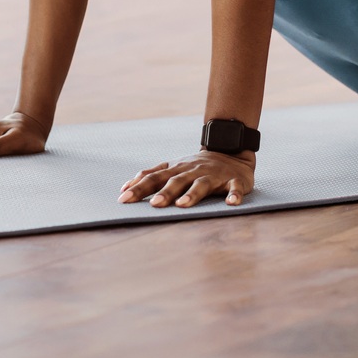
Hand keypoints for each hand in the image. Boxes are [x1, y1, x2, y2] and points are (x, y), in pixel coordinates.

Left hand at [119, 149, 254, 207]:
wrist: (231, 152)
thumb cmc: (195, 167)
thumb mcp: (172, 168)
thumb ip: (150, 176)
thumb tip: (124, 188)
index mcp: (177, 170)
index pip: (154, 178)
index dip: (139, 188)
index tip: (123, 199)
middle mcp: (193, 171)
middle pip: (177, 181)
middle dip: (165, 193)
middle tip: (154, 204)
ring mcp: (214, 175)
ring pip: (202, 184)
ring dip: (192, 194)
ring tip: (183, 205)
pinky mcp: (234, 180)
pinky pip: (234, 187)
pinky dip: (234, 195)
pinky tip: (231, 203)